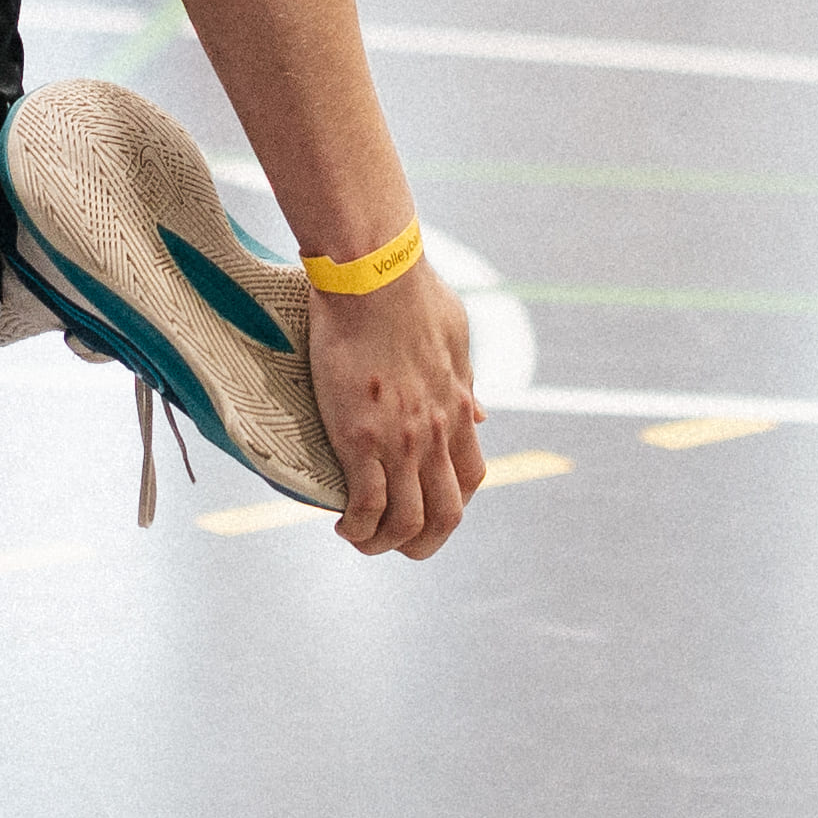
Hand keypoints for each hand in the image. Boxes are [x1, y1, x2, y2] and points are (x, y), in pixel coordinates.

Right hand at [308, 261, 484, 558]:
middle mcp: (436, 435)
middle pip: (446, 518)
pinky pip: (366, 506)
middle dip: (423, 544)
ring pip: (406, 523)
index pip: (471, 480)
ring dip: (383, 544)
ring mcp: (401, 441)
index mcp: (457, 410)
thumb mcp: (455, 336)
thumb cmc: (410, 291)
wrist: (373, 274)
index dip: (452, 504)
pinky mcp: (361, 438)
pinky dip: (356, 526)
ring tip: (358, 537)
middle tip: (393, 541)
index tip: (423, 503)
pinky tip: (340, 522)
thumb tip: (477, 412)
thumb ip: (464, 381)